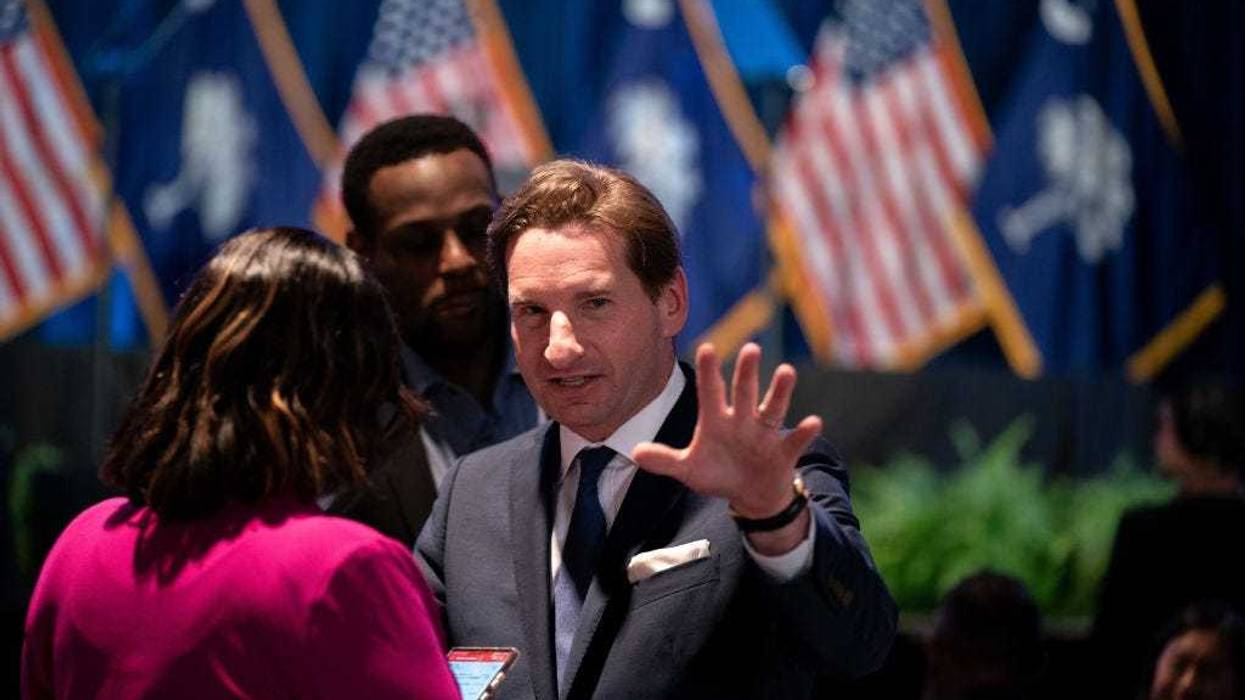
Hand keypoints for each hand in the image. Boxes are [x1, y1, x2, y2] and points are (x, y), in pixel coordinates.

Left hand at [631, 342, 822, 518]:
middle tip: (751, 349)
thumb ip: (665, 460)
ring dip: (780, 392)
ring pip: (773, 409)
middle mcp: (742, 421)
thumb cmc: (719, 474)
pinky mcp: (783, 452)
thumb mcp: (689, 469)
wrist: (751, 495)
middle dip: (747, 372)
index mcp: (717, 420)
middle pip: (744, 392)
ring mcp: (764, 434)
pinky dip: (804, 432)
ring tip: (787, 372)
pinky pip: (794, 440)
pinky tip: (813, 421)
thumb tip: (635, 453)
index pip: (710, 392)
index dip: (708, 372)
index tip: (707, 348)